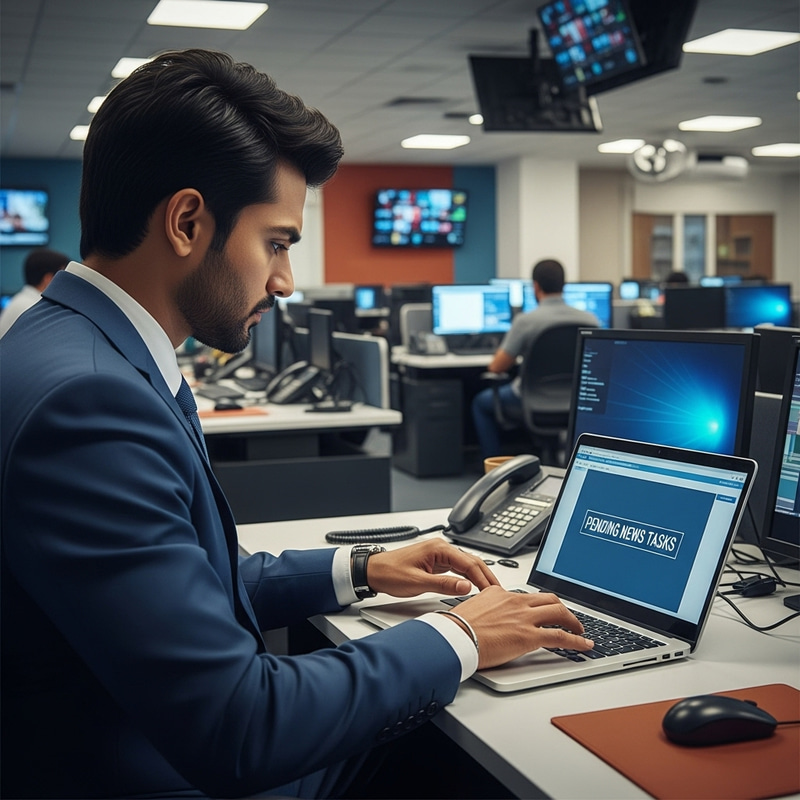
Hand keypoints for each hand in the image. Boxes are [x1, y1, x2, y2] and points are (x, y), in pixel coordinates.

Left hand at [366, 539, 499, 597]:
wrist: (373, 571)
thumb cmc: (390, 573)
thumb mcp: (418, 582)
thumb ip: (444, 585)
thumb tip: (467, 587)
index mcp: (438, 549)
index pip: (469, 563)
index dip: (483, 578)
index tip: (493, 591)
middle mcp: (441, 548)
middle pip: (471, 562)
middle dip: (486, 576)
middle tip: (498, 592)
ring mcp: (439, 555)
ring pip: (465, 565)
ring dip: (478, 577)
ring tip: (490, 591)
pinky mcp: (435, 562)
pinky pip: (457, 569)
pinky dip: (467, 578)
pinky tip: (473, 587)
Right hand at [453, 586, 592, 668]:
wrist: (454, 637)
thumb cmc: (457, 628)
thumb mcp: (472, 610)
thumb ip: (485, 610)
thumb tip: (487, 619)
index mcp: (500, 593)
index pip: (527, 596)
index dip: (539, 605)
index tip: (544, 610)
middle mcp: (515, 601)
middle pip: (549, 599)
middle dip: (562, 608)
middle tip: (568, 618)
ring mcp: (523, 618)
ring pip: (559, 612)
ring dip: (573, 621)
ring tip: (580, 630)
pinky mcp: (529, 636)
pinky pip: (560, 636)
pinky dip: (577, 640)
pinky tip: (584, 644)